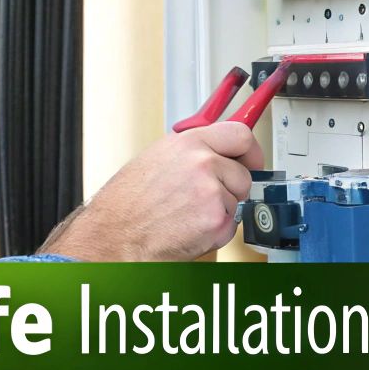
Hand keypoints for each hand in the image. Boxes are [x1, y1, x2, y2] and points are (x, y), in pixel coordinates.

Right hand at [40, 122, 266, 262]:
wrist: (116, 235)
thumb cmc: (127, 203)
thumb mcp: (157, 158)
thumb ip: (191, 150)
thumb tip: (216, 150)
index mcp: (189, 142)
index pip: (240, 134)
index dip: (250, 150)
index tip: (252, 158)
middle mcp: (203, 163)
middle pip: (244, 173)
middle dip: (231, 187)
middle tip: (206, 197)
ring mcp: (212, 192)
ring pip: (237, 201)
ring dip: (220, 211)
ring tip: (188, 213)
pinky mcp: (216, 221)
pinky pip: (231, 226)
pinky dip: (215, 231)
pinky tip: (190, 227)